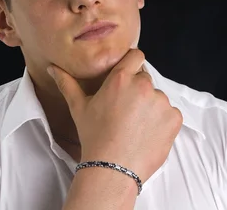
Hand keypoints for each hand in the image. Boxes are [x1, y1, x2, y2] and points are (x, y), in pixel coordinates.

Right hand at [47, 49, 182, 182]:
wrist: (112, 169)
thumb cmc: (94, 137)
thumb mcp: (79, 108)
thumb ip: (67, 83)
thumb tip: (52, 68)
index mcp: (121, 78)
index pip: (136, 56)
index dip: (132, 66)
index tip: (127, 79)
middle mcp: (143, 85)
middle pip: (145, 79)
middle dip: (137, 91)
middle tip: (126, 111)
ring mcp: (161, 102)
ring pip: (158, 97)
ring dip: (150, 107)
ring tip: (135, 126)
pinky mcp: (174, 118)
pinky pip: (170, 113)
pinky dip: (162, 122)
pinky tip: (147, 134)